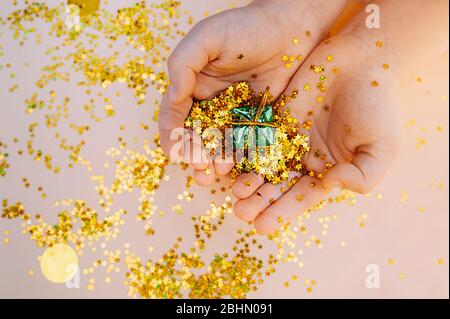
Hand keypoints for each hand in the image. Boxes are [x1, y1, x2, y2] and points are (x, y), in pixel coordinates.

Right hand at [158, 0, 347, 184]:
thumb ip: (183, 64)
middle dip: (193, 156)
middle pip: (195, 137)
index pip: (174, 116)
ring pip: (219, 145)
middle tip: (199, 170)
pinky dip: (241, 157)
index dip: (172, 136)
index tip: (176, 152)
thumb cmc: (247, 25)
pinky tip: (240, 167)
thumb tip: (173, 96)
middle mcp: (211, 104)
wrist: (292, 25)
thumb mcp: (207, 37)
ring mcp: (235, 115)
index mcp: (192, 86)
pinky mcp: (258, 121)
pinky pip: (247, 143)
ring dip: (215, 162)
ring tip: (217, 172)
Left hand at [232, 33, 400, 233]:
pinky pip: (253, 134)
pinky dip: (240, 148)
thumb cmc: (377, 106)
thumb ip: (362, 175)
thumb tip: (331, 185)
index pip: (300, 197)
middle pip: (275, 185)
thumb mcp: (381, 147)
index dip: (282, 212)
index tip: (262, 227)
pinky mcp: (272, 115)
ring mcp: (285, 136)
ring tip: (234, 193)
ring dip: (246, 179)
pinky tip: (226, 161)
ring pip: (260, 163)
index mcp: (325, 171)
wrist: (363, 60)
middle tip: (241, 213)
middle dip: (258, 201)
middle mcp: (301, 158)